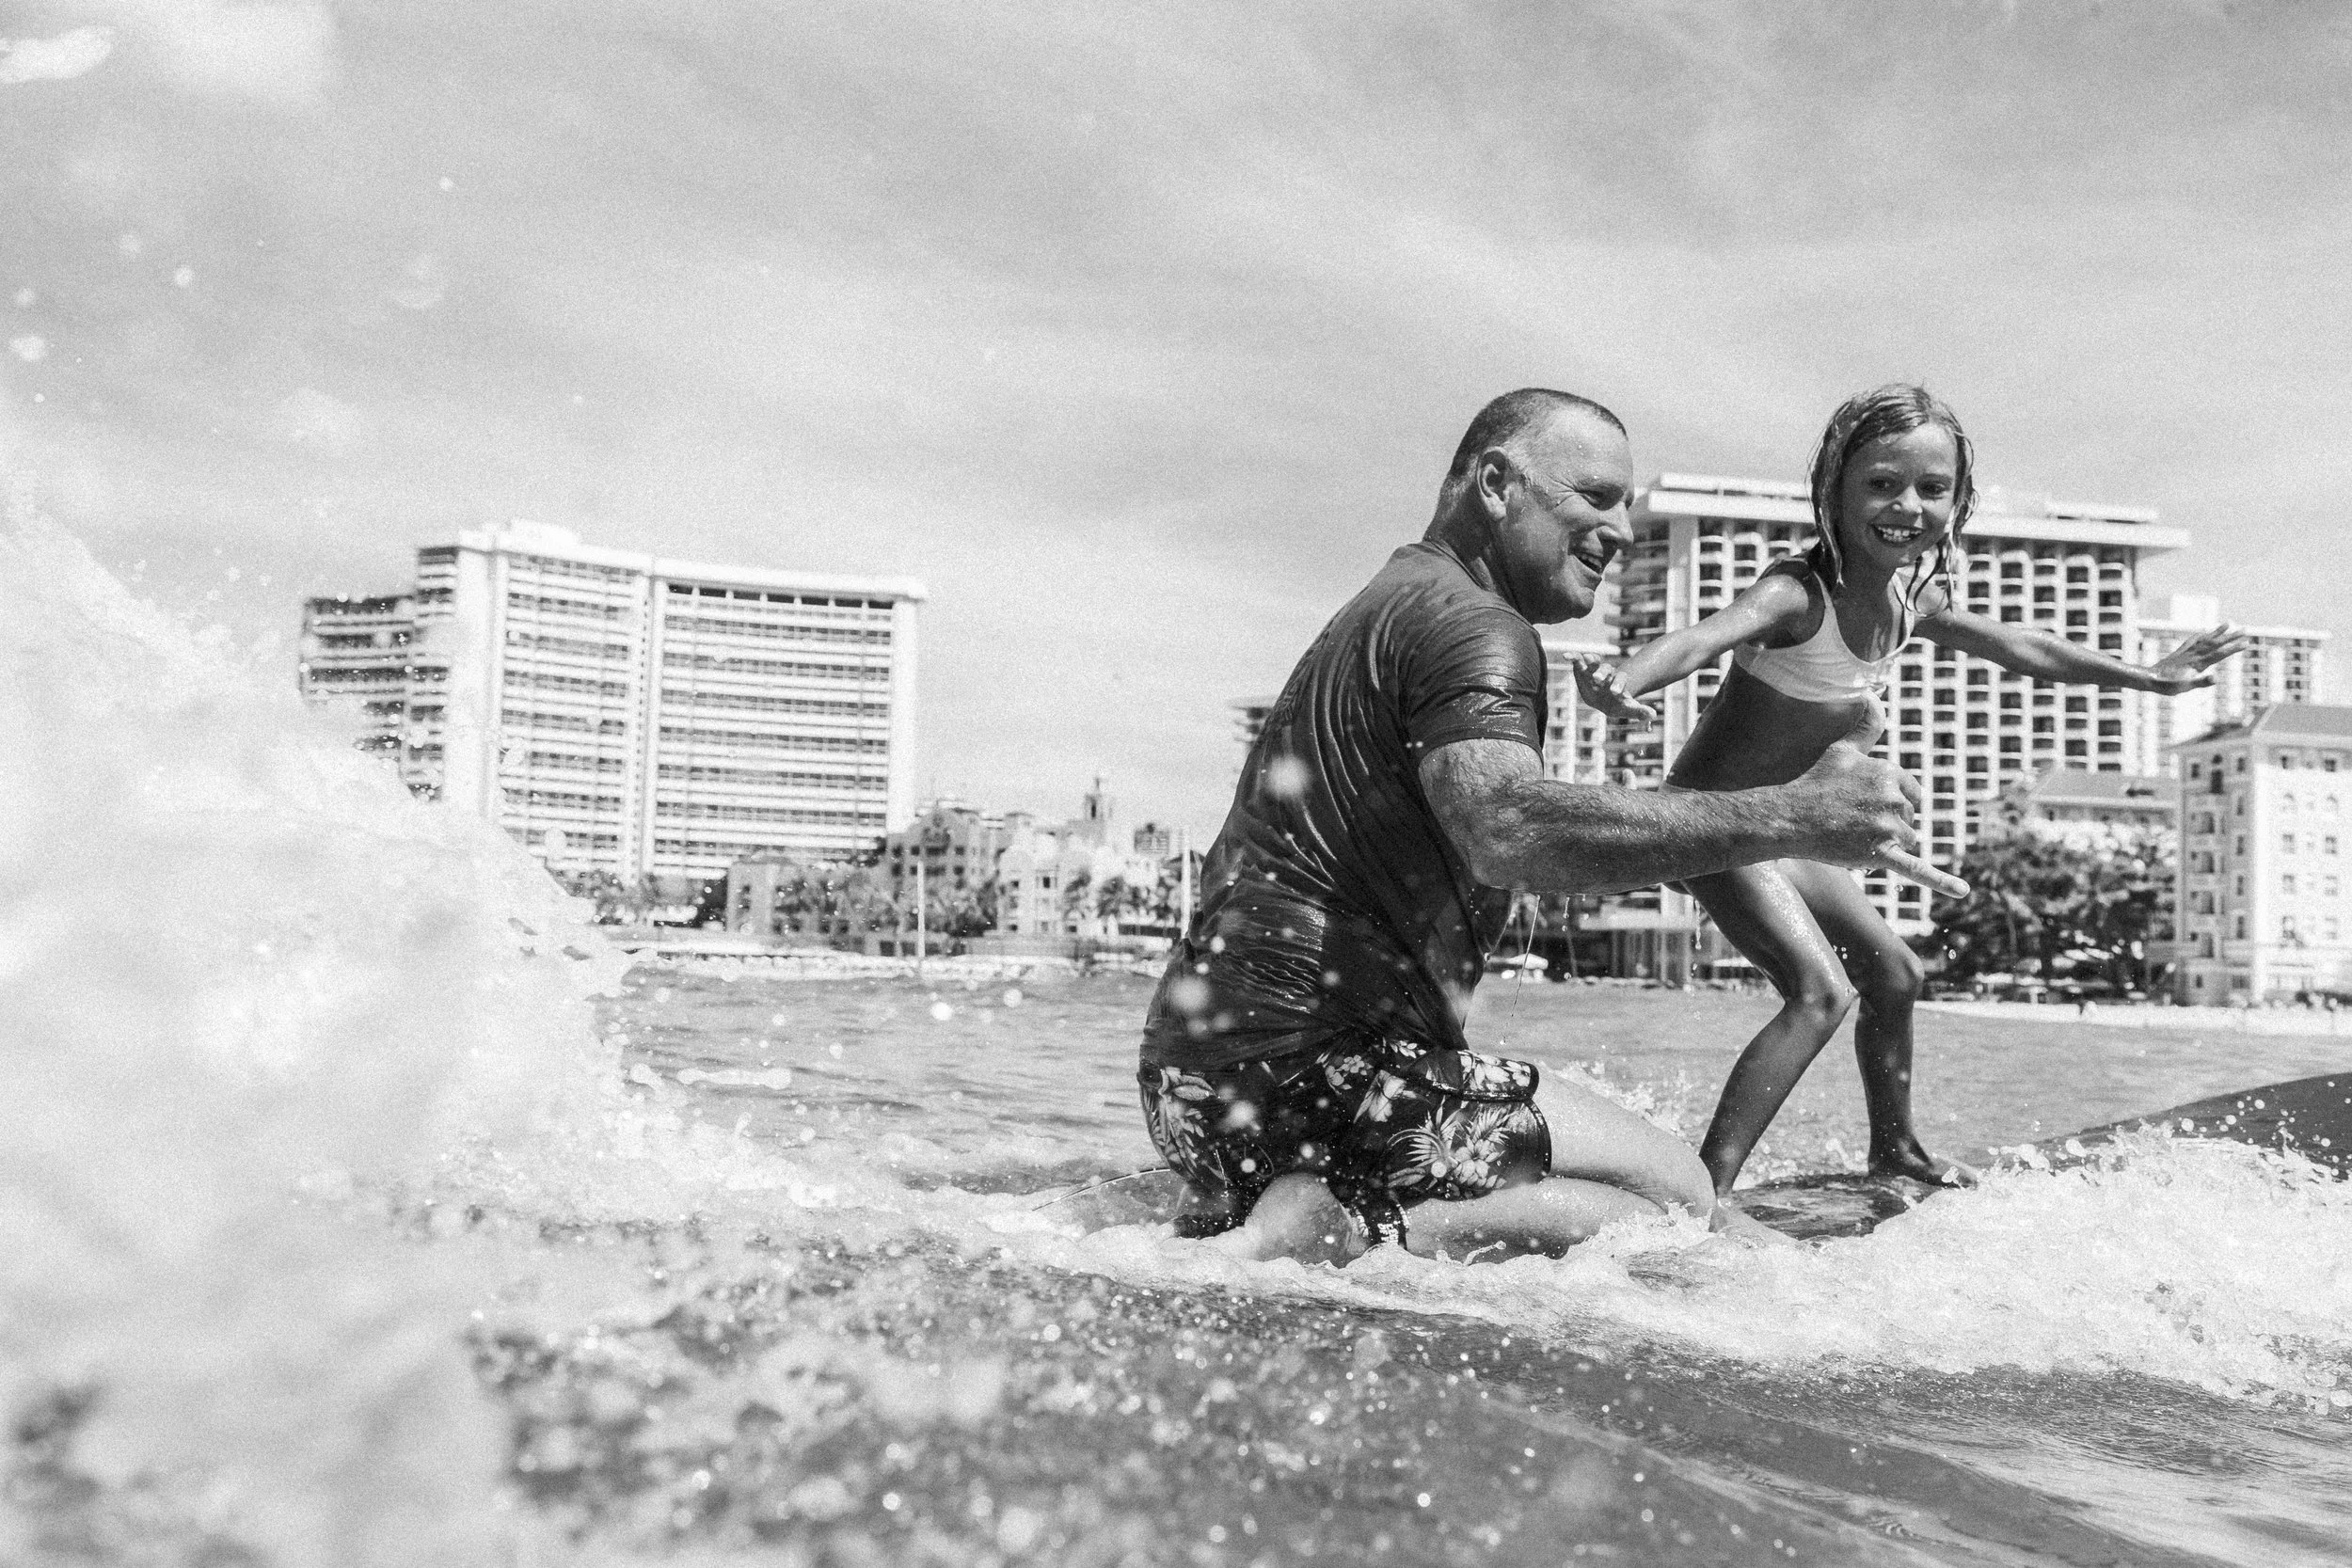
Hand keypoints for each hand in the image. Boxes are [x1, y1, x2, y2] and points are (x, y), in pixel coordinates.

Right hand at [1571, 655, 1656, 723]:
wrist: (1605, 700)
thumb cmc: (1618, 704)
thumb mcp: (1628, 709)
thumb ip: (1639, 711)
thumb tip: (1654, 715)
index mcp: (1618, 681)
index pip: (1620, 679)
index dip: (1619, 684)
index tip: (1616, 693)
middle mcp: (1607, 673)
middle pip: (1607, 668)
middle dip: (1603, 672)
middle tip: (1598, 679)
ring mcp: (1594, 670)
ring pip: (1594, 662)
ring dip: (1590, 659)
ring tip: (1586, 658)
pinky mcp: (1582, 669)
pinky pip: (1578, 660)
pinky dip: (1573, 656)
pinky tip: (1565, 656)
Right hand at [1788, 706, 1968, 897]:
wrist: (1789, 818)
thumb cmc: (1815, 783)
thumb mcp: (1843, 750)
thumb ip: (1867, 727)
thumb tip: (1875, 696)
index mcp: (1890, 773)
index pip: (1912, 793)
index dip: (1890, 802)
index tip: (1865, 804)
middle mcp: (1893, 798)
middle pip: (1910, 818)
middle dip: (1889, 824)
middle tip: (1853, 821)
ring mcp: (1887, 827)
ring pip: (1907, 840)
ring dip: (1888, 843)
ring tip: (1854, 837)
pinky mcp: (1879, 853)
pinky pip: (1916, 869)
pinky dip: (1941, 881)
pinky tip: (1963, 892)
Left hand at [2144, 624, 2252, 694]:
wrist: (2148, 678)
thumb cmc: (2167, 686)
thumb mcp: (2185, 687)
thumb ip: (2201, 682)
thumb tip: (2216, 677)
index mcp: (2197, 663)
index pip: (2219, 654)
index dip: (2233, 649)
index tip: (2247, 643)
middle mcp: (2194, 655)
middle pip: (2216, 644)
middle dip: (2231, 637)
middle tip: (2246, 629)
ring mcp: (2186, 652)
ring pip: (2205, 639)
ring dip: (2217, 632)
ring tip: (2228, 623)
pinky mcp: (2179, 652)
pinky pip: (2192, 641)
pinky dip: (2200, 635)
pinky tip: (2204, 631)